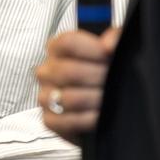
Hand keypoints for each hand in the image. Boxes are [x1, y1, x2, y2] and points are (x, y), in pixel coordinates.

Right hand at [36, 27, 120, 144]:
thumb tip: (109, 45)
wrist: (101, 107)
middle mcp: (46, 71)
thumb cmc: (103, 75)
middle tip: (114, 81)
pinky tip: (100, 116)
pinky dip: (88, 120)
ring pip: (69, 98)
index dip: (91, 49)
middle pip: (68, 71)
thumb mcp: (111, 52)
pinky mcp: (49, 120)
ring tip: (110, 99)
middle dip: (98, 78)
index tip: (109, 55)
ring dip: (95, 100)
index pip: (67, 43)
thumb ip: (115, 38)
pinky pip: (67, 121)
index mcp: (57, 49)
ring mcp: (44, 96)